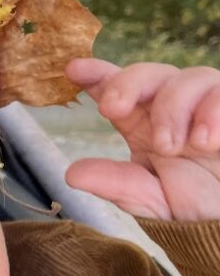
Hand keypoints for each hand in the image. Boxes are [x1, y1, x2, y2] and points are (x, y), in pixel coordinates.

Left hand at [63, 58, 219, 221]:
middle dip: (126, 84)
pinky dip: (214, 111)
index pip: (117, 88)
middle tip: (112, 110)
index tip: (73, 70)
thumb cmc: (195, 206)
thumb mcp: (151, 200)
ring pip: (188, 78)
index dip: (96, 74)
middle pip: (148, 73)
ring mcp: (208, 105)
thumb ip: (117, 185)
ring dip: (172, 108)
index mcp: (143, 123)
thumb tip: (71, 174)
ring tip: (168, 148)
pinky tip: (206, 141)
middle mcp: (174, 107)